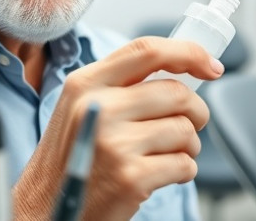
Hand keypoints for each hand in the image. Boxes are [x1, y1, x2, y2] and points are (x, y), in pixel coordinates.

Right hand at [12, 36, 224, 219]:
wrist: (43, 210)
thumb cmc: (72, 158)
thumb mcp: (82, 108)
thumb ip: (121, 85)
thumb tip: (182, 71)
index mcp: (86, 83)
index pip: (148, 51)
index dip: (188, 53)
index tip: (212, 66)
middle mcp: (98, 108)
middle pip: (176, 92)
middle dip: (196, 111)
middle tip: (192, 124)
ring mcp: (114, 143)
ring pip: (185, 129)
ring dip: (189, 146)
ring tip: (168, 155)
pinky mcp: (130, 177)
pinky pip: (184, 164)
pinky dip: (184, 171)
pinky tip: (161, 176)